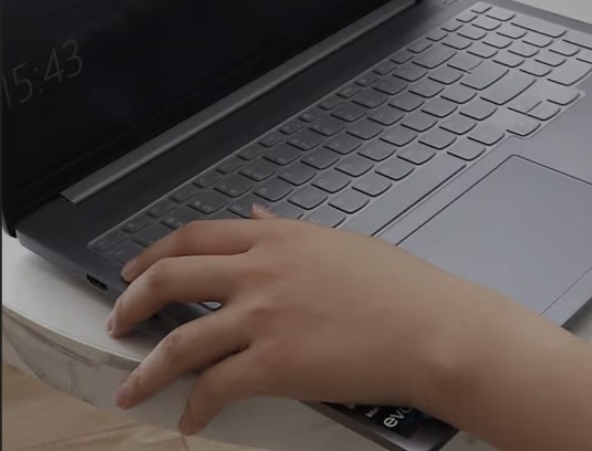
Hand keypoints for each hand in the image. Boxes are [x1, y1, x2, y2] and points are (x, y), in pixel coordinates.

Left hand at [106, 210, 521, 436]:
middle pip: (171, 276)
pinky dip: (193, 409)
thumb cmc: (398, 288)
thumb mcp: (339, 242)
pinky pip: (212, 389)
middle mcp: (262, 269)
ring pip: (177, 341)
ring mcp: (263, 316)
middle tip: (117, 321)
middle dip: (131, 302)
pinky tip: (191, 420)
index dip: (154, 253)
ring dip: (145, 370)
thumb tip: (259, 217)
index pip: (197, 234)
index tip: (135, 270)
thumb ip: (290, 232)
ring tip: (132, 387)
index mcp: (280, 236)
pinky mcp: (272, 364)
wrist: (428, 327)